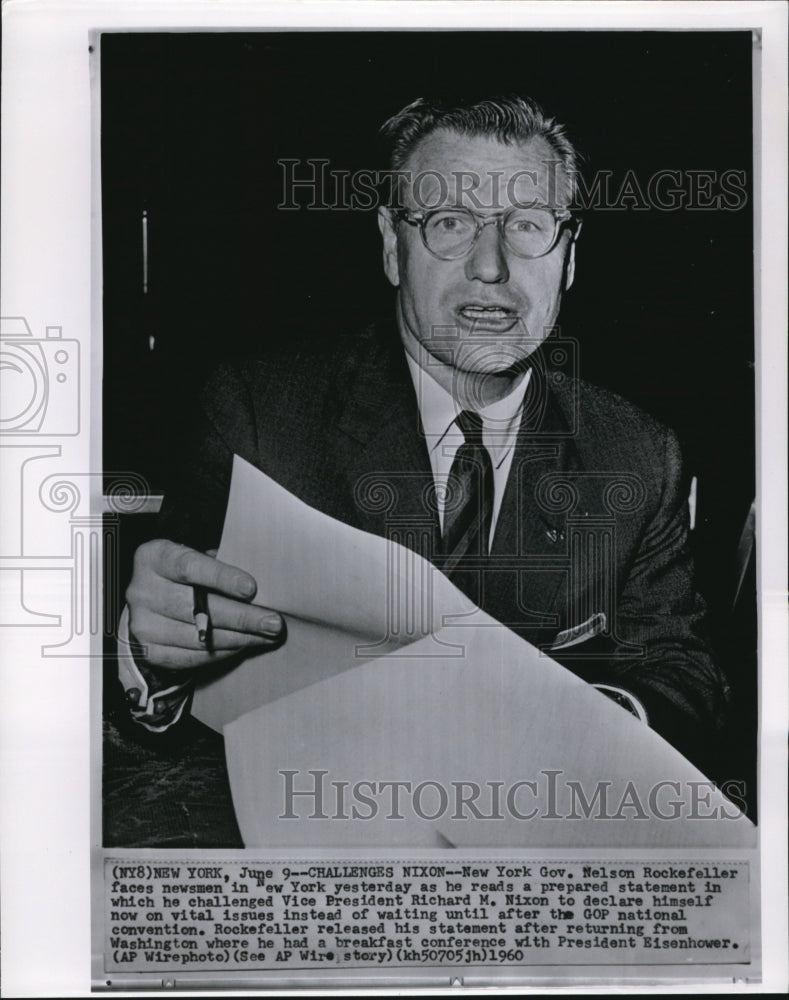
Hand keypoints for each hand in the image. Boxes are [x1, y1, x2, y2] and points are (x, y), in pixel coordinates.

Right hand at [125, 539, 283, 669]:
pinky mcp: (149, 651)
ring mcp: (142, 624)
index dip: (221, 578)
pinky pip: (192, 656)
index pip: (188, 567)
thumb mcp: (197, 559)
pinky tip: (244, 645)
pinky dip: (222, 652)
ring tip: (267, 636)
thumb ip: (221, 566)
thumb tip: (262, 586)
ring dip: (239, 638)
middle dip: (241, 617)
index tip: (251, 589)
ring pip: (198, 636)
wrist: (152, 601)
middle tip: (274, 622)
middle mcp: (142, 591)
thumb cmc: (185, 575)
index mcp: (154, 558)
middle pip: (196, 608)